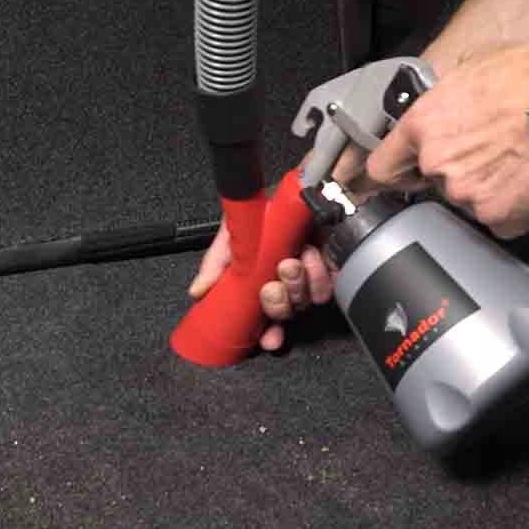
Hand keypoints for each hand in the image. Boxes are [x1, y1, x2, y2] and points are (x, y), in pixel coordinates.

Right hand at [188, 220, 334, 350]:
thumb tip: (197, 292)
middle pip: (285, 312)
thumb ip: (215, 263)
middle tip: (272, 285)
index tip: (266, 338)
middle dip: (278, 303)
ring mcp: (310, 276)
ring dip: (297, 286)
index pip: (264, 319)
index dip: (266, 332)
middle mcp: (287, 284)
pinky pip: (328, 285)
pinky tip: (310, 257)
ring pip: (306, 302)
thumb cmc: (263, 211)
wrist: (296, 190)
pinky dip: (318, 275)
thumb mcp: (232, 234)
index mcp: (262, 282)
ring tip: (291, 262)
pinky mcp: (331, 267)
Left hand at [366, 41, 528, 238]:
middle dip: (454, 172)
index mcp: (421, 127)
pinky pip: (499, 220)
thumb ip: (442, 101)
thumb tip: (442, 109)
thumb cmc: (527, 74)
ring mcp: (466, 194)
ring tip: (516, 160)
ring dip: (485, 189)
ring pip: (467, 200)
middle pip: (433, 182)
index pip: (381, 167)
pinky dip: (513, 208)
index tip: (400, 175)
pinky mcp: (499, 215)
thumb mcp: (469, 70)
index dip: (393, 172)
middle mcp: (437, 164)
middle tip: (488, 151)